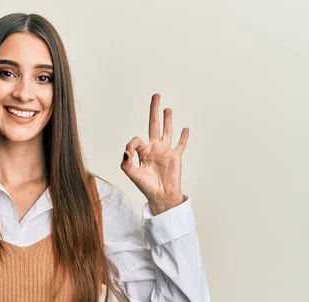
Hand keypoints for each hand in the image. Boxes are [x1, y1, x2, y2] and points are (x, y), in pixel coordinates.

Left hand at [121, 93, 188, 214]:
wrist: (161, 196)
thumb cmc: (146, 186)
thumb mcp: (132, 174)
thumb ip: (126, 161)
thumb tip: (126, 149)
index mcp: (142, 152)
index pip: (136, 140)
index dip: (132, 144)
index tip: (130, 152)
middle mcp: (154, 148)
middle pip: (154, 125)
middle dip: (154, 110)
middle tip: (156, 95)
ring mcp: (166, 151)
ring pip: (167, 131)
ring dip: (168, 119)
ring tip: (167, 108)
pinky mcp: (176, 156)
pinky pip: (180, 144)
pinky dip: (183, 137)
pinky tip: (185, 129)